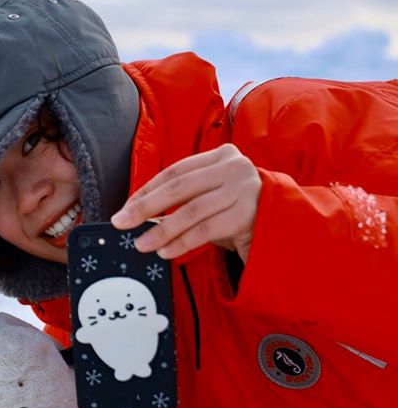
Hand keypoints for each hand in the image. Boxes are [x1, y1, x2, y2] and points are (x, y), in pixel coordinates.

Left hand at [110, 144, 260, 261]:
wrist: (285, 225)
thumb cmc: (238, 210)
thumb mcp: (211, 195)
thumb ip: (184, 197)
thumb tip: (138, 212)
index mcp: (222, 156)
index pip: (175, 171)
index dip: (147, 190)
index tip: (125, 207)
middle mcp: (235, 168)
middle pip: (179, 188)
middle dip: (145, 207)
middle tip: (122, 222)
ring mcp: (244, 190)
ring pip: (192, 211)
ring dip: (162, 230)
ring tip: (142, 244)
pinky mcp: (249, 215)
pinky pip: (206, 230)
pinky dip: (182, 242)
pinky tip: (166, 251)